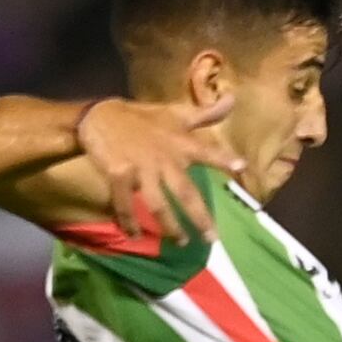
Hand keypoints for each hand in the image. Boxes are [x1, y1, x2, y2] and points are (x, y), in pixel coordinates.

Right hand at [78, 95, 239, 242]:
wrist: (99, 117)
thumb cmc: (143, 120)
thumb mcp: (175, 114)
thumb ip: (206, 114)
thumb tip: (233, 99)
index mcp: (179, 143)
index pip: (205, 151)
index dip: (222, 158)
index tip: (242, 167)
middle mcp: (163, 157)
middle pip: (184, 191)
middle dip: (199, 216)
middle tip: (212, 239)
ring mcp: (140, 167)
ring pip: (157, 204)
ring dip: (169, 226)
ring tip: (180, 242)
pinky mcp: (117, 174)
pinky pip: (124, 204)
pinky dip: (128, 221)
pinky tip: (134, 236)